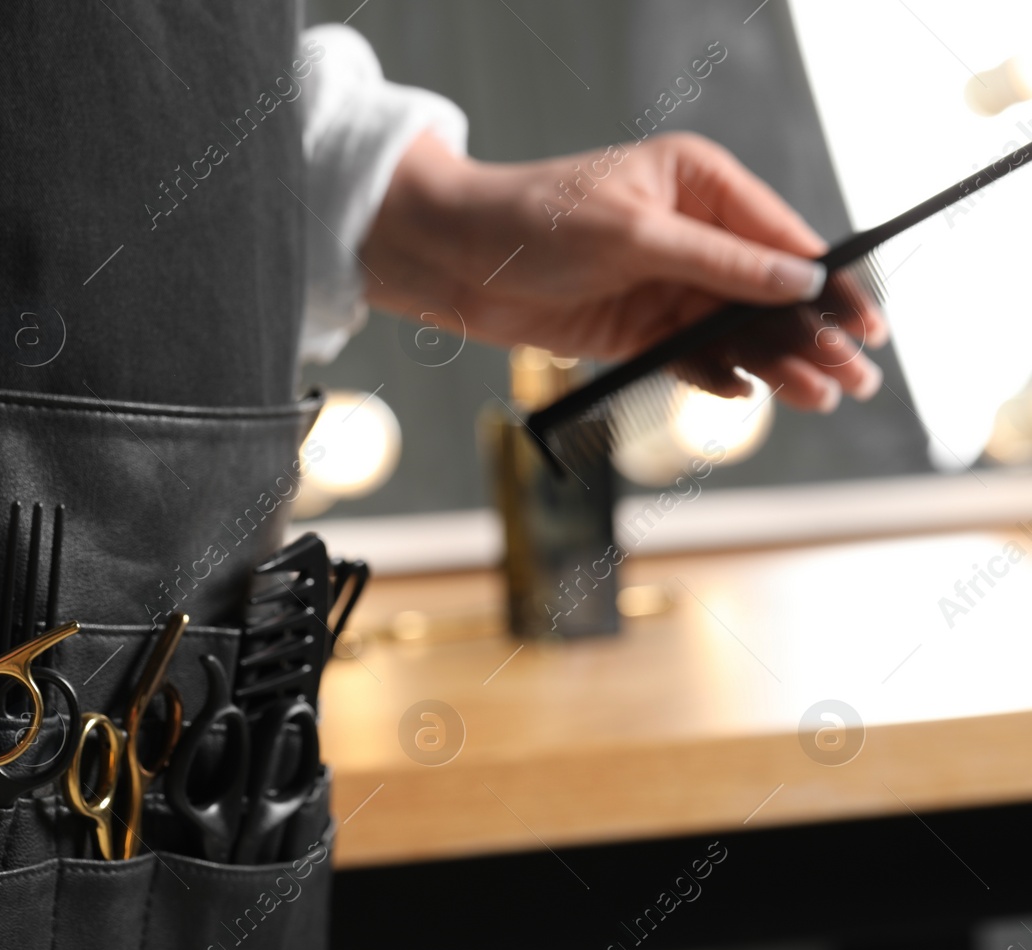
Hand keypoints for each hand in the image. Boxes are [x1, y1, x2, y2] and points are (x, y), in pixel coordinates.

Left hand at [360, 130, 886, 411]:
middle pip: (769, 291)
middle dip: (812, 333)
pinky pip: (691, 357)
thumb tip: (800, 278)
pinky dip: (716, 375)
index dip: (829, 282)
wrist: (454, 261)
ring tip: (816, 396)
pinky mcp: (636, 328)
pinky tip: (744, 391)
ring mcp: (665, 283)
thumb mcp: (633, 236)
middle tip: (854, 378)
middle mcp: (691, 232)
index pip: (783, 237)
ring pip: (736, 330)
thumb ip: (719, 263)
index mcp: (699, 184)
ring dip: (775, 362)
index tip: (865, 323)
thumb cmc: (534, 221)